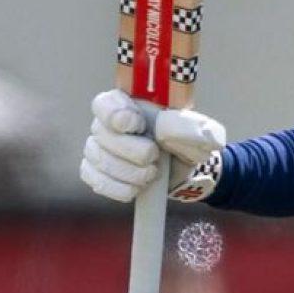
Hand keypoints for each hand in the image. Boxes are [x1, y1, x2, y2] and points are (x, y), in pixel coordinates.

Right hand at [80, 89, 225, 202]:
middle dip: (131, 150)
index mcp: (127, 104)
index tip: (139, 125)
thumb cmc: (183, 141)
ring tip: (152, 174)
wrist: (179, 170)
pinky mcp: (95, 173)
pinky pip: (98, 182)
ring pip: (100, 160)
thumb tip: (198, 133)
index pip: (106, 104)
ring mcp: (97, 149)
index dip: (117, 114)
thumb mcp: (193, 131)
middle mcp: (106, 125)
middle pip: (103, 134)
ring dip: (129, 172)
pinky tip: (137, 187)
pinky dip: (120, 188)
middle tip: (153, 156)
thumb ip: (191, 128)